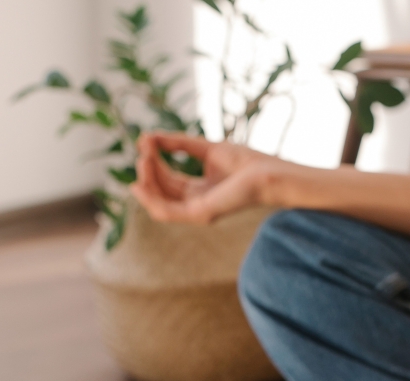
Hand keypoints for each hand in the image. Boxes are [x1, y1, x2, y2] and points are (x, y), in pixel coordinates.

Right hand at [130, 132, 278, 222]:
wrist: (268, 173)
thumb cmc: (245, 162)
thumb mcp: (206, 148)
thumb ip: (179, 144)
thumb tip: (149, 137)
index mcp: (199, 191)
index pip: (168, 180)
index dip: (154, 162)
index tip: (146, 141)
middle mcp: (197, 204)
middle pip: (162, 190)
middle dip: (149, 170)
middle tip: (144, 150)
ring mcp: (198, 211)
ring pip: (160, 203)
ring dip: (147, 182)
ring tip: (143, 159)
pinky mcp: (200, 214)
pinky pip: (167, 212)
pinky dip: (151, 199)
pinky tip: (141, 183)